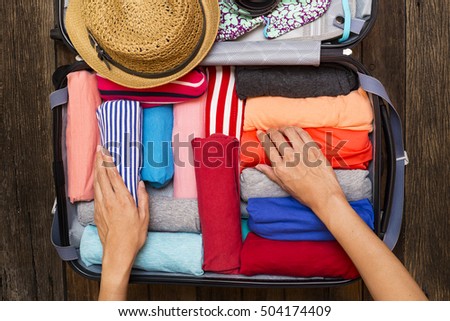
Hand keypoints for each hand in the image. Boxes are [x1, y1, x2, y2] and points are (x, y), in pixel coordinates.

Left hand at [94, 147, 148, 299]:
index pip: (113, 176)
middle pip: (102, 176)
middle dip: (99, 161)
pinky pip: (95, 194)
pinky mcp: (97, 213)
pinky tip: (97, 180)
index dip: (109, 162)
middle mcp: (110, 201)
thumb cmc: (133, 236)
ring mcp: (101, 206)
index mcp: (123, 200)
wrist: (118, 252)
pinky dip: (96, 183)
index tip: (106, 151)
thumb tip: (140, 184)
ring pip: (97, 184)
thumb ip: (143, 198)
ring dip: (96, 170)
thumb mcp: (144, 217)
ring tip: (96, 159)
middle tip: (98, 149)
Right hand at [256, 127, 345, 220]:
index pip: (268, 146)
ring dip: (283, 128)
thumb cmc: (304, 193)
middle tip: (270, 130)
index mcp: (280, 168)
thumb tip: (258, 166)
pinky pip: (303, 134)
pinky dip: (296, 129)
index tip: (260, 132)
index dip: (262, 137)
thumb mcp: (283, 185)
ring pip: (289, 132)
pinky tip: (293, 129)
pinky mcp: (314, 149)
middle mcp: (290, 158)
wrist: (324, 195)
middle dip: (271, 131)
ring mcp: (303, 152)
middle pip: (277, 137)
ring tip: (281, 129)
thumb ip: (270, 173)